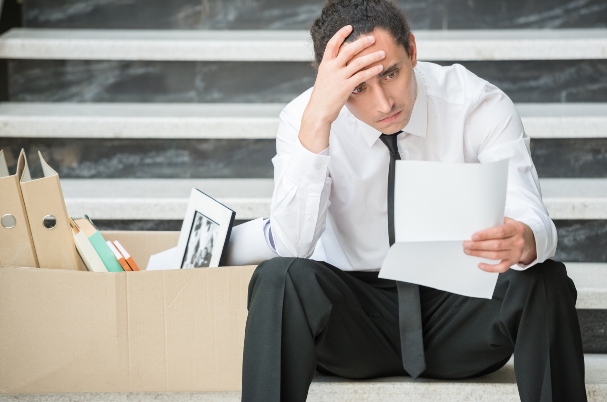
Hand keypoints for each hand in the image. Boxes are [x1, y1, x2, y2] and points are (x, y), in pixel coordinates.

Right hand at [299, 25, 385, 152]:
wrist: (318, 111)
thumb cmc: (322, 97)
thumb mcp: (324, 79)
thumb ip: (331, 70)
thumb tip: (340, 64)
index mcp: (325, 65)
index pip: (332, 44)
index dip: (340, 34)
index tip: (349, 27)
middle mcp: (331, 68)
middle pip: (348, 49)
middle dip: (362, 42)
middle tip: (372, 38)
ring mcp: (338, 77)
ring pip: (358, 62)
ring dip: (372, 56)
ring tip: (382, 53)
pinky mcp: (346, 87)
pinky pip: (362, 76)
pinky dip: (372, 70)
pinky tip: (380, 68)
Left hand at [463, 217, 536, 272]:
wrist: (528, 238)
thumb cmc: (512, 228)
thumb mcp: (508, 221)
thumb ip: (496, 222)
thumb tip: (477, 224)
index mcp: (516, 228)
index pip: (500, 232)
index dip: (486, 235)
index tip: (473, 236)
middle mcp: (518, 241)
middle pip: (496, 245)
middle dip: (479, 245)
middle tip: (466, 244)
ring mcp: (516, 253)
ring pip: (496, 256)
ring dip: (480, 254)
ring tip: (468, 251)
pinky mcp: (514, 261)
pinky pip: (502, 267)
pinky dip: (490, 268)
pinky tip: (480, 265)